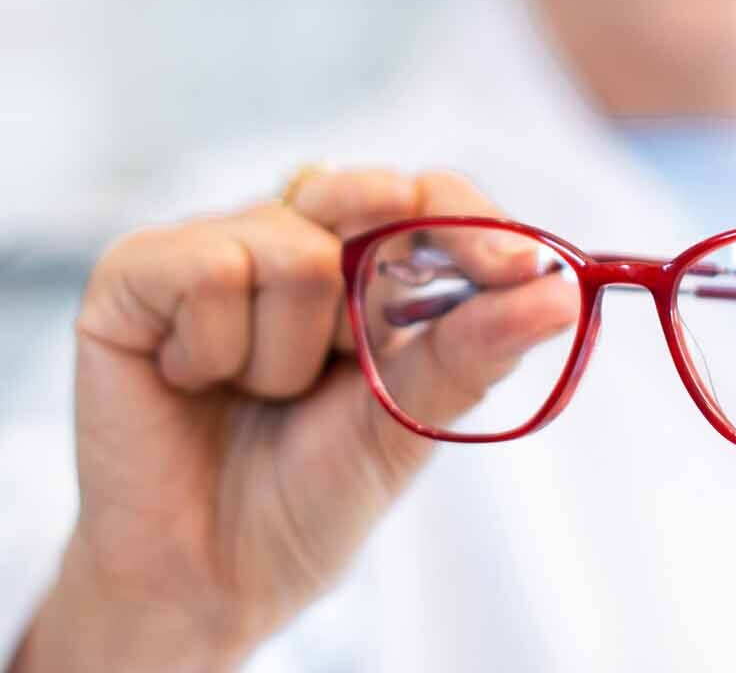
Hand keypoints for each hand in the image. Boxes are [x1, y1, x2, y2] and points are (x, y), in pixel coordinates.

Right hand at [14, 171, 575, 671]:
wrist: (210, 576)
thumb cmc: (312, 493)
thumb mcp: (408, 421)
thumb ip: (474, 349)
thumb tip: (561, 294)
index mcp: (368, 266)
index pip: (433, 199)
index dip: (476, 225)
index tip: (520, 271)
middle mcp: (298, 237)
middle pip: (368, 195)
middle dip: (375, 292)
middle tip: (351, 358)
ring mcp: (218, 245)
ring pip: (293, 249)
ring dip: (287, 354)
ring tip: (256, 393)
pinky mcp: (138, 272)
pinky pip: (209, 270)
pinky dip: (215, 349)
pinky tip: (193, 380)